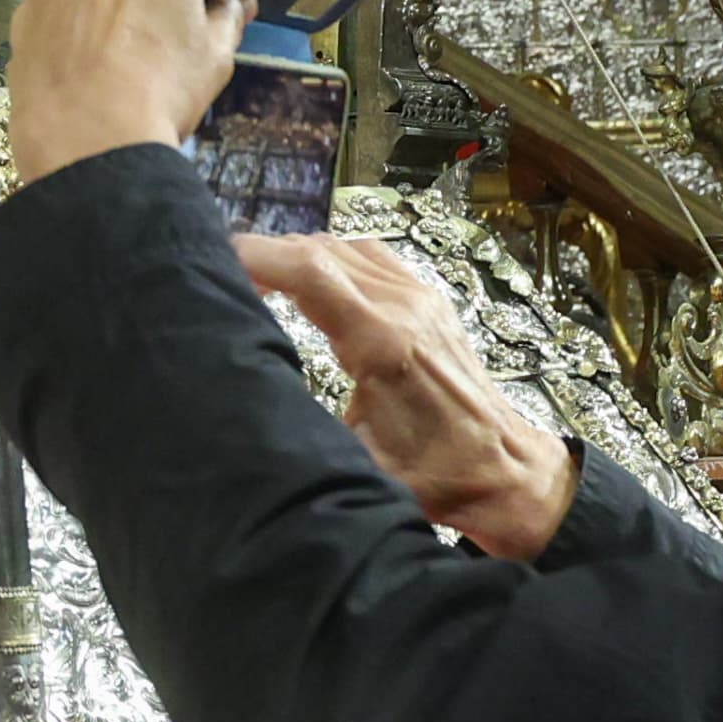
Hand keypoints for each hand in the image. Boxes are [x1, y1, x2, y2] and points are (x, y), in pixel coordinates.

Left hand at [3, 0, 253, 191]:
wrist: (85, 135)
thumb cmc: (162, 86)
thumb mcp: (217, 52)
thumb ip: (231, 13)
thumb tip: (235, 1)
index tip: (197, 22)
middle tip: (158, 42)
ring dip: (111, 2)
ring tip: (117, 56)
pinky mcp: (28, 2)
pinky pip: (64, 4)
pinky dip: (74, 23)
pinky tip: (83, 62)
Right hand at [236, 231, 579, 559]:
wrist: (504, 469)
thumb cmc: (435, 476)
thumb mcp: (355, 464)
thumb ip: (302, 429)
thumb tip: (239, 416)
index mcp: (382, 343)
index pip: (310, 271)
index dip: (257, 256)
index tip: (218, 261)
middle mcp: (404, 307)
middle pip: (320, 249)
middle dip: (267, 254)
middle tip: (226, 276)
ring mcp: (421, 297)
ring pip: (345, 246)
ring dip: (299, 254)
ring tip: (261, 278)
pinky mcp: (430, 299)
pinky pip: (372, 255)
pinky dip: (333, 256)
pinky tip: (313, 279)